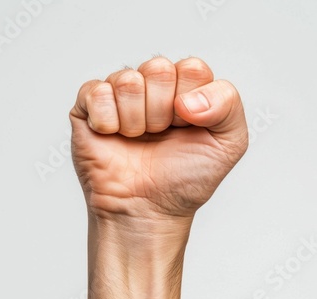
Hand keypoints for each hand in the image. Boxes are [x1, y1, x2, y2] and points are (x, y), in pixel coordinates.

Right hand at [69, 56, 247, 220]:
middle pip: (158, 68)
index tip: (186, 129)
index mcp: (185, 89)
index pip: (191, 68)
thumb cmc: (184, 180)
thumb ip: (228, 104)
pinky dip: (107, 121)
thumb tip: (187, 99)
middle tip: (160, 137)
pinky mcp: (88, 108)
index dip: (190, 103)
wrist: (148, 211)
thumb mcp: (229, 143)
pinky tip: (112, 138)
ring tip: (137, 142)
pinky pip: (97, 92)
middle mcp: (152, 88)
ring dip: (136, 121)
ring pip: (127, 81)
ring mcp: (120, 97)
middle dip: (162, 112)